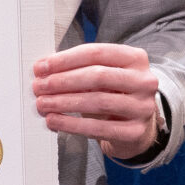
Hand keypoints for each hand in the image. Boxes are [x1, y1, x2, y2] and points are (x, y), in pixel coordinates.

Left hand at [32, 44, 163, 157]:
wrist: (136, 127)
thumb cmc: (114, 94)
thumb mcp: (104, 76)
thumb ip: (79, 69)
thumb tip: (43, 70)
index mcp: (135, 58)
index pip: (96, 53)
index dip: (66, 59)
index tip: (42, 67)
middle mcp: (144, 81)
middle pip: (98, 76)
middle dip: (63, 81)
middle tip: (40, 87)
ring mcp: (142, 107)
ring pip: (97, 101)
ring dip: (64, 102)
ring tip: (43, 104)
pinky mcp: (135, 131)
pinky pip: (98, 128)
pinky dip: (71, 124)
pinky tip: (55, 121)